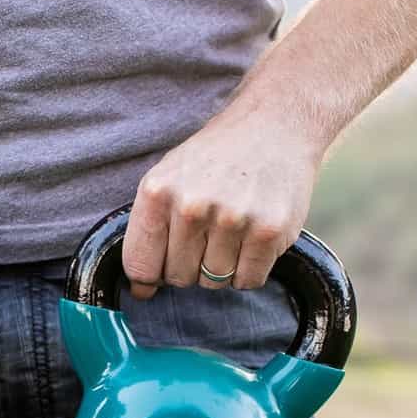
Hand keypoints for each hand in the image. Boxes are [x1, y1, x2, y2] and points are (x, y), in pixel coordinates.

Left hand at [122, 103, 323, 298]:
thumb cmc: (216, 158)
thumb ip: (149, 231)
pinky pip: (248, 280)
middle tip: (207, 234)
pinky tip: (252, 237)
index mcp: (158, 192)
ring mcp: (232, 219)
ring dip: (222, 266)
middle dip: (190, 265)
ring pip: (214, 282)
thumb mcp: (169, 178)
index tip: (164, 262)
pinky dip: (250, 269)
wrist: (276, 125)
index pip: (140, 266)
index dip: (151, 274)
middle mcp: (191, 206)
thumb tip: (140, 292)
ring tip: (231, 229)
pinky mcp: (269, 231)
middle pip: (179, 278)